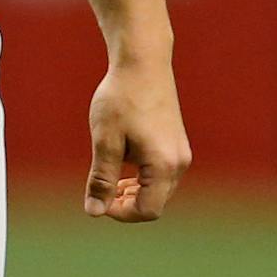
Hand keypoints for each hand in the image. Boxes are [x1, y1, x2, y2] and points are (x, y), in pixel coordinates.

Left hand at [83, 57, 190, 222]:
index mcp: (164, 165)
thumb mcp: (105, 140)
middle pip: (155, 201)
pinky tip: (120, 162)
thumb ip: (101, 178)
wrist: (143, 63)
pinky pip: (161, 172)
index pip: (148, 210)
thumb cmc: (121, 99)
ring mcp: (181, 152)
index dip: (121, 213)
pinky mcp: (176, 143)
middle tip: (99, 191)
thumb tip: (94, 212)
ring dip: (133, 190)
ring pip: (158, 188)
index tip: (98, 200)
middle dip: (126, 203)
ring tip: (107, 179)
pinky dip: (141, 176)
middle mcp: (180, 163)